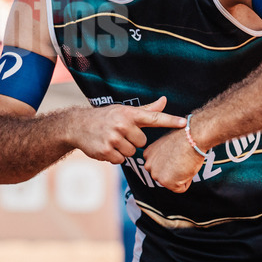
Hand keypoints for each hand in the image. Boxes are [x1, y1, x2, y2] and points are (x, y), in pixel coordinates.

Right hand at [70, 97, 184, 164]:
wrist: (78, 126)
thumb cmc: (106, 117)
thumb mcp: (124, 111)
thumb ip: (146, 110)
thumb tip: (164, 100)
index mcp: (129, 114)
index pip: (154, 117)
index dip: (170, 120)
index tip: (184, 123)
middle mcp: (122, 124)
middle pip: (142, 142)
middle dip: (132, 141)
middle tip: (120, 134)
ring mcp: (113, 138)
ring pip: (131, 153)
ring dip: (123, 150)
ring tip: (112, 140)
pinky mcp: (106, 151)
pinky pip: (121, 160)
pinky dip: (115, 157)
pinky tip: (106, 147)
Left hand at [142, 126, 205, 192]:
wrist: (192, 137)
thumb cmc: (184, 138)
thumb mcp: (167, 145)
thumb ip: (164, 156)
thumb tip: (169, 162)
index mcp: (148, 155)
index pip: (160, 168)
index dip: (173, 163)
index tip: (177, 155)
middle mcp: (148, 165)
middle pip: (165, 177)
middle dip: (175, 172)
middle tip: (182, 159)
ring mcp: (156, 174)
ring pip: (172, 183)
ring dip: (181, 176)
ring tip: (183, 162)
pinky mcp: (166, 182)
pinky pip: (181, 188)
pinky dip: (187, 181)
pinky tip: (186, 167)